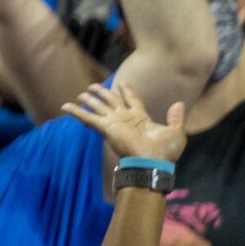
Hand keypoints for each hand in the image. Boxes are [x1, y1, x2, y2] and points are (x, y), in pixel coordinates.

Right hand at [61, 78, 187, 165]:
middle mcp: (125, 119)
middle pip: (112, 101)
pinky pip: (88, 118)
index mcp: (141, 118)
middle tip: (94, 86)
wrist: (154, 162)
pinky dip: (76, 112)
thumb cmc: (165, 151)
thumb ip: (176, 118)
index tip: (122, 83)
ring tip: (82, 93)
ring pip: (99, 106)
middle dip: (104, 93)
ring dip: (90, 99)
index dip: (127, 91)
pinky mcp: (106, 128)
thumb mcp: (175, 132)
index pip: (132, 100)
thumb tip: (179, 104)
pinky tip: (65, 106)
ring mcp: (115, 123)